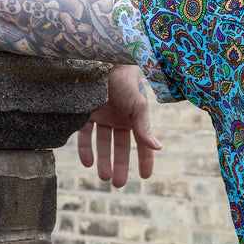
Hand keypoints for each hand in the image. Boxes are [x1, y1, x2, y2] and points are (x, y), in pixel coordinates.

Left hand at [77, 64, 161, 186]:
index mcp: (134, 117)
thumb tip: (159, 148)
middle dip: (120, 165)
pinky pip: (84, 134)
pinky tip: (87, 163)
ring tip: (102, 177)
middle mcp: (118, 118)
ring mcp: (101, 116)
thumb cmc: (125, 81)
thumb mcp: (138, 106)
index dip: (145, 159)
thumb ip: (145, 128)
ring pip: (102, 143)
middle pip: (120, 146)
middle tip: (118, 184)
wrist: (102, 59)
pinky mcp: (84, 112)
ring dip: (102, 160)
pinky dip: (85, 149)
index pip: (141, 142)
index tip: (145, 177)